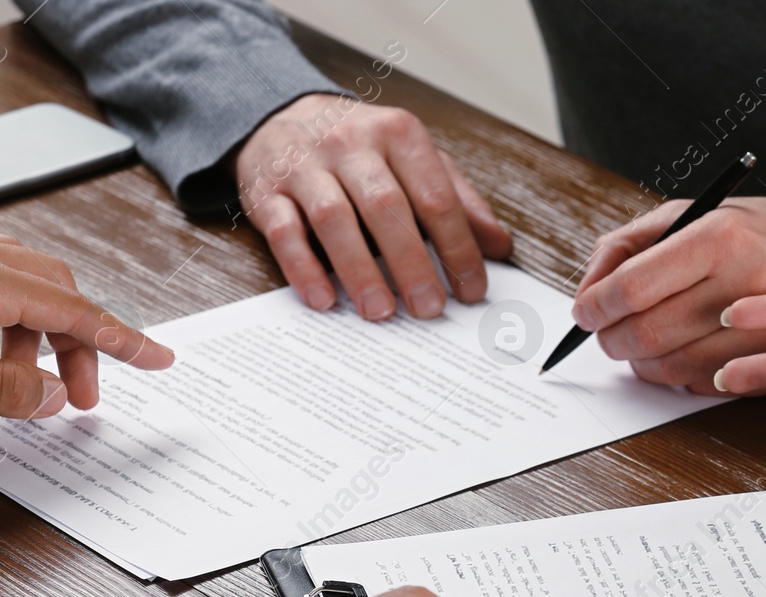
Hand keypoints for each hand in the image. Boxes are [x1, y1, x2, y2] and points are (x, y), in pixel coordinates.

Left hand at [0, 230, 171, 417]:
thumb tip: (52, 395)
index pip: (71, 310)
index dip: (120, 339)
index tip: (155, 357)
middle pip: (54, 293)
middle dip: (78, 343)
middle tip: (81, 391)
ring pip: (21, 285)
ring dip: (38, 334)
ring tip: (23, 379)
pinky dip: (0, 321)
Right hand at [235, 94, 512, 320]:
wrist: (281, 115)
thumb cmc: (362, 149)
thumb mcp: (414, 160)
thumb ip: (457, 199)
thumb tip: (499, 246)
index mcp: (398, 135)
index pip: (435, 196)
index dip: (457, 247)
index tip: (471, 290)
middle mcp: (351, 144)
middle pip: (386, 207)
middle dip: (411, 263)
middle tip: (429, 309)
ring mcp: (304, 165)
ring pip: (334, 218)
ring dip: (359, 270)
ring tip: (380, 312)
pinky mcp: (266, 190)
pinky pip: (283, 230)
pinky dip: (303, 268)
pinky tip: (323, 299)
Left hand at [570, 196, 765, 392]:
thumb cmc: (759, 232)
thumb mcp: (693, 212)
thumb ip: (630, 245)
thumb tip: (587, 291)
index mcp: (721, 237)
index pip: (634, 287)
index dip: (596, 306)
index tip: (584, 312)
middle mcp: (747, 284)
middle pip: (648, 334)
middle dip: (611, 340)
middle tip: (605, 333)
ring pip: (673, 368)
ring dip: (641, 364)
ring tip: (640, 345)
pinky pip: (705, 385)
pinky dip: (679, 376)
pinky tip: (682, 352)